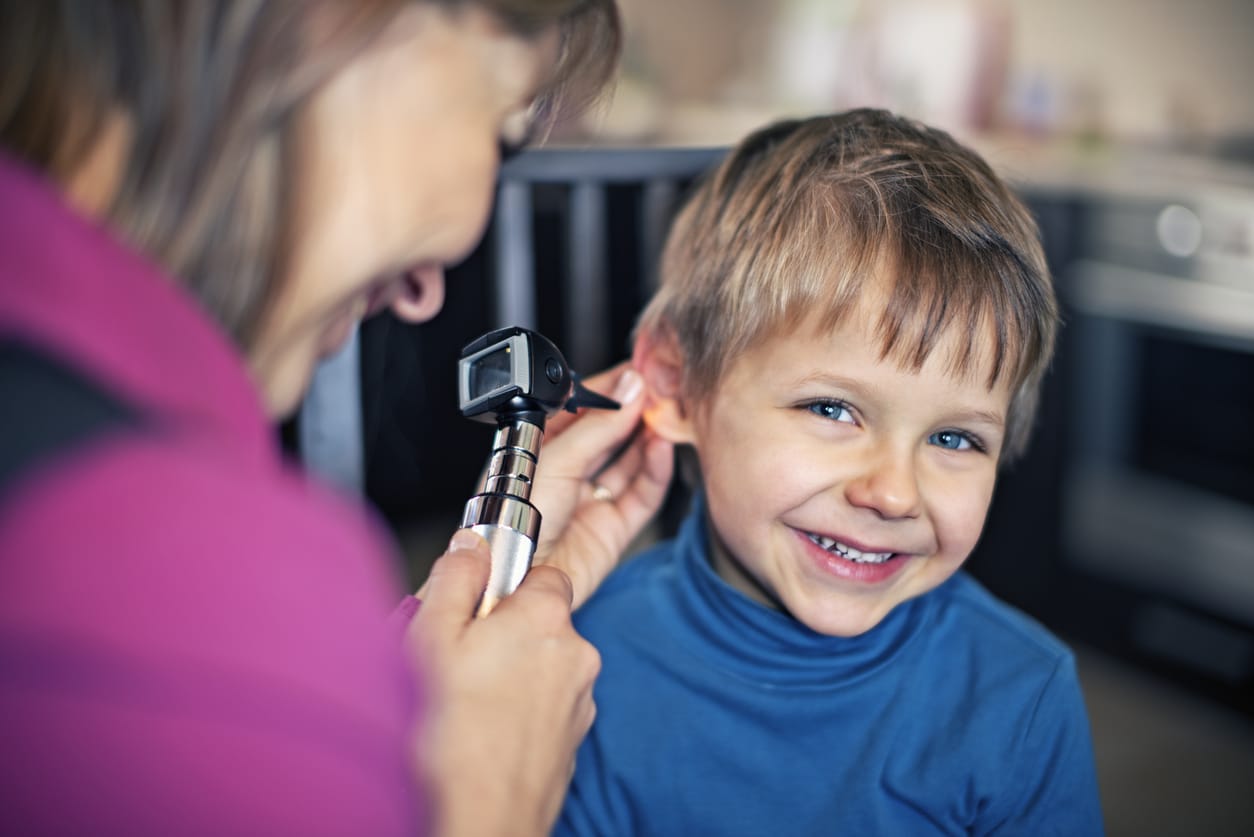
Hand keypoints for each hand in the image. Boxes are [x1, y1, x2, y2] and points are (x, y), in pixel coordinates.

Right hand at [409, 531, 599, 835]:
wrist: (477, 823)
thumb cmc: (449, 738)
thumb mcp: (430, 637)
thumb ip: (456, 579)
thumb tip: (472, 545)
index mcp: (547, 619)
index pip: (542, 573)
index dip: (504, 584)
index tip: (475, 602)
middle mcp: (576, 655)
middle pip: (539, 622)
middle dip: (501, 633)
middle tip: (456, 659)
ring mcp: (579, 703)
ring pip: (541, 667)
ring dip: (510, 674)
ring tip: (463, 703)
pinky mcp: (572, 742)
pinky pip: (543, 708)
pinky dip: (518, 711)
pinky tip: (481, 731)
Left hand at [529, 364, 673, 609]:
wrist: (513, 579)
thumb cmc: (511, 521)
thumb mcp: (554, 459)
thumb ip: (598, 426)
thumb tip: (630, 391)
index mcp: (539, 447)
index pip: (581, 408)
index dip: (610, 389)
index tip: (637, 371)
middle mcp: (565, 472)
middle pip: (609, 433)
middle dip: (634, 411)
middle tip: (660, 389)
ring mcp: (589, 500)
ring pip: (629, 461)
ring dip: (648, 437)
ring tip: (666, 414)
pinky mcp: (611, 528)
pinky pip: (642, 494)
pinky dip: (656, 470)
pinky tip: (662, 447)